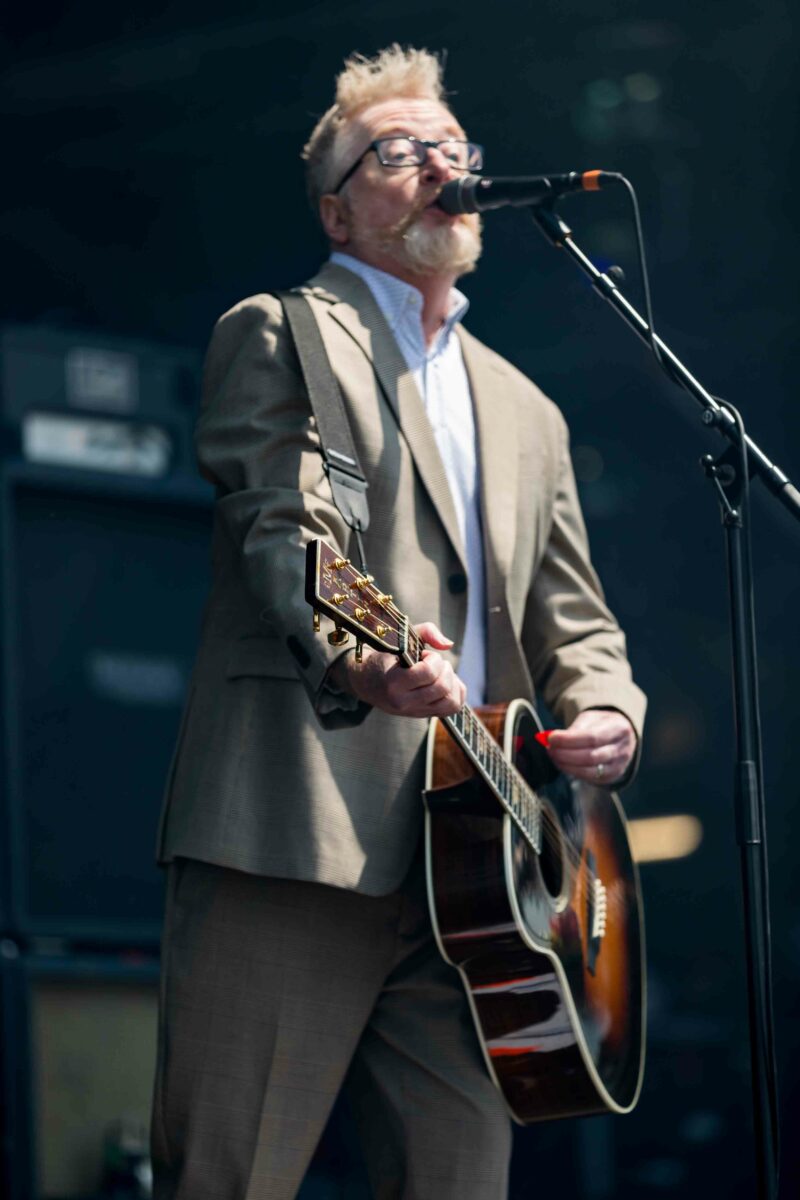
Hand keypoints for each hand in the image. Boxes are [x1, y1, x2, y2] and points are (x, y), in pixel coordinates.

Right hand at [332, 622, 465, 717]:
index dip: (433, 659)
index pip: (428, 673)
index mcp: (393, 683)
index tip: (424, 655)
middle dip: (444, 668)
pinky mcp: (423, 715)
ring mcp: (415, 712)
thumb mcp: (399, 639)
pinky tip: (444, 680)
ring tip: (439, 672)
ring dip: (452, 681)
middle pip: (442, 687)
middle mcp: (404, 703)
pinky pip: (453, 708)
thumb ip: (425, 632)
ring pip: (451, 701)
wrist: (366, 682)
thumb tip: (449, 644)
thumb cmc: (384, 657)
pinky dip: (456, 692)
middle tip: (432, 662)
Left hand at [546, 710, 636, 785]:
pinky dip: (573, 772)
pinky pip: (590, 779)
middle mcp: (622, 749)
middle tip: (550, 749)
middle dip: (565, 754)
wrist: (621, 737)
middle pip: (591, 757)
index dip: (568, 740)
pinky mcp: (612, 776)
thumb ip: (575, 728)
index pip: (591, 737)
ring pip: (590, 771)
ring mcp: (619, 765)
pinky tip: (563, 764)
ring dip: (567, 765)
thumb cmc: (602, 725)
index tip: (551, 738)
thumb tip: (553, 739)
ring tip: (554, 756)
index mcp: (619, 728)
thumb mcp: (592, 718)